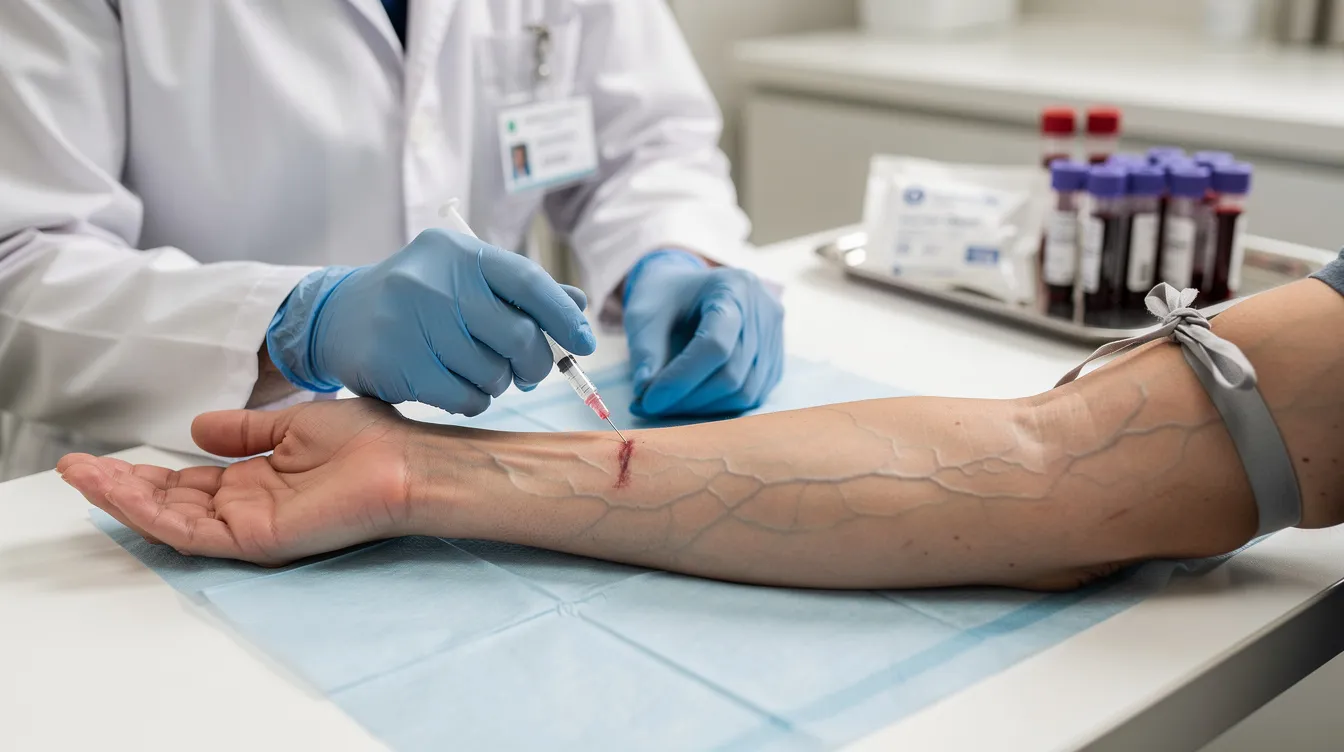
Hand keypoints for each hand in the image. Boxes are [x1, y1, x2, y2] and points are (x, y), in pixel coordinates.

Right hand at [58, 400, 414, 565]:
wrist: (405, 462)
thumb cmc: (366, 441)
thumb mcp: (292, 425)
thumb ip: (243, 431)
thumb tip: (197, 427)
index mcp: (257, 482)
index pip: (188, 482)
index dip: (146, 471)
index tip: (105, 456)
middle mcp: (247, 507)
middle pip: (170, 503)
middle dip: (121, 485)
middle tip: (75, 467)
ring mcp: (249, 526)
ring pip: (170, 519)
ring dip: (123, 497)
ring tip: (81, 474)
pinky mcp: (255, 538)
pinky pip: (190, 530)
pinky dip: (151, 511)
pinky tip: (120, 488)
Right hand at [267, 229, 596, 415]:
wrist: (338, 317)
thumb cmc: (419, 300)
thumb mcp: (465, 281)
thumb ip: (521, 293)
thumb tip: (577, 308)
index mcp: (459, 253)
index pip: (528, 282)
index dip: (564, 317)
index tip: (584, 343)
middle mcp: (432, 281)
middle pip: (517, 336)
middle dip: (535, 364)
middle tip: (530, 373)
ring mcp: (407, 321)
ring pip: (492, 374)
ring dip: (498, 384)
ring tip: (479, 373)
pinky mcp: (392, 362)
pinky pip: (463, 398)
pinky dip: (472, 400)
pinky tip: (456, 387)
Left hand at [623, 251, 783, 416]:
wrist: (688, 290)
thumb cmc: (665, 299)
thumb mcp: (644, 314)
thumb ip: (646, 352)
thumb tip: (645, 393)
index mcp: (732, 287)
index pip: (715, 345)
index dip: (681, 379)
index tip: (648, 400)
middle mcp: (763, 311)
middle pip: (732, 374)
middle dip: (688, 399)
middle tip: (652, 406)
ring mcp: (775, 337)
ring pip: (745, 392)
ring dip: (703, 409)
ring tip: (669, 403)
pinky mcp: (775, 361)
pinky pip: (752, 396)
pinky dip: (719, 407)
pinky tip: (692, 398)